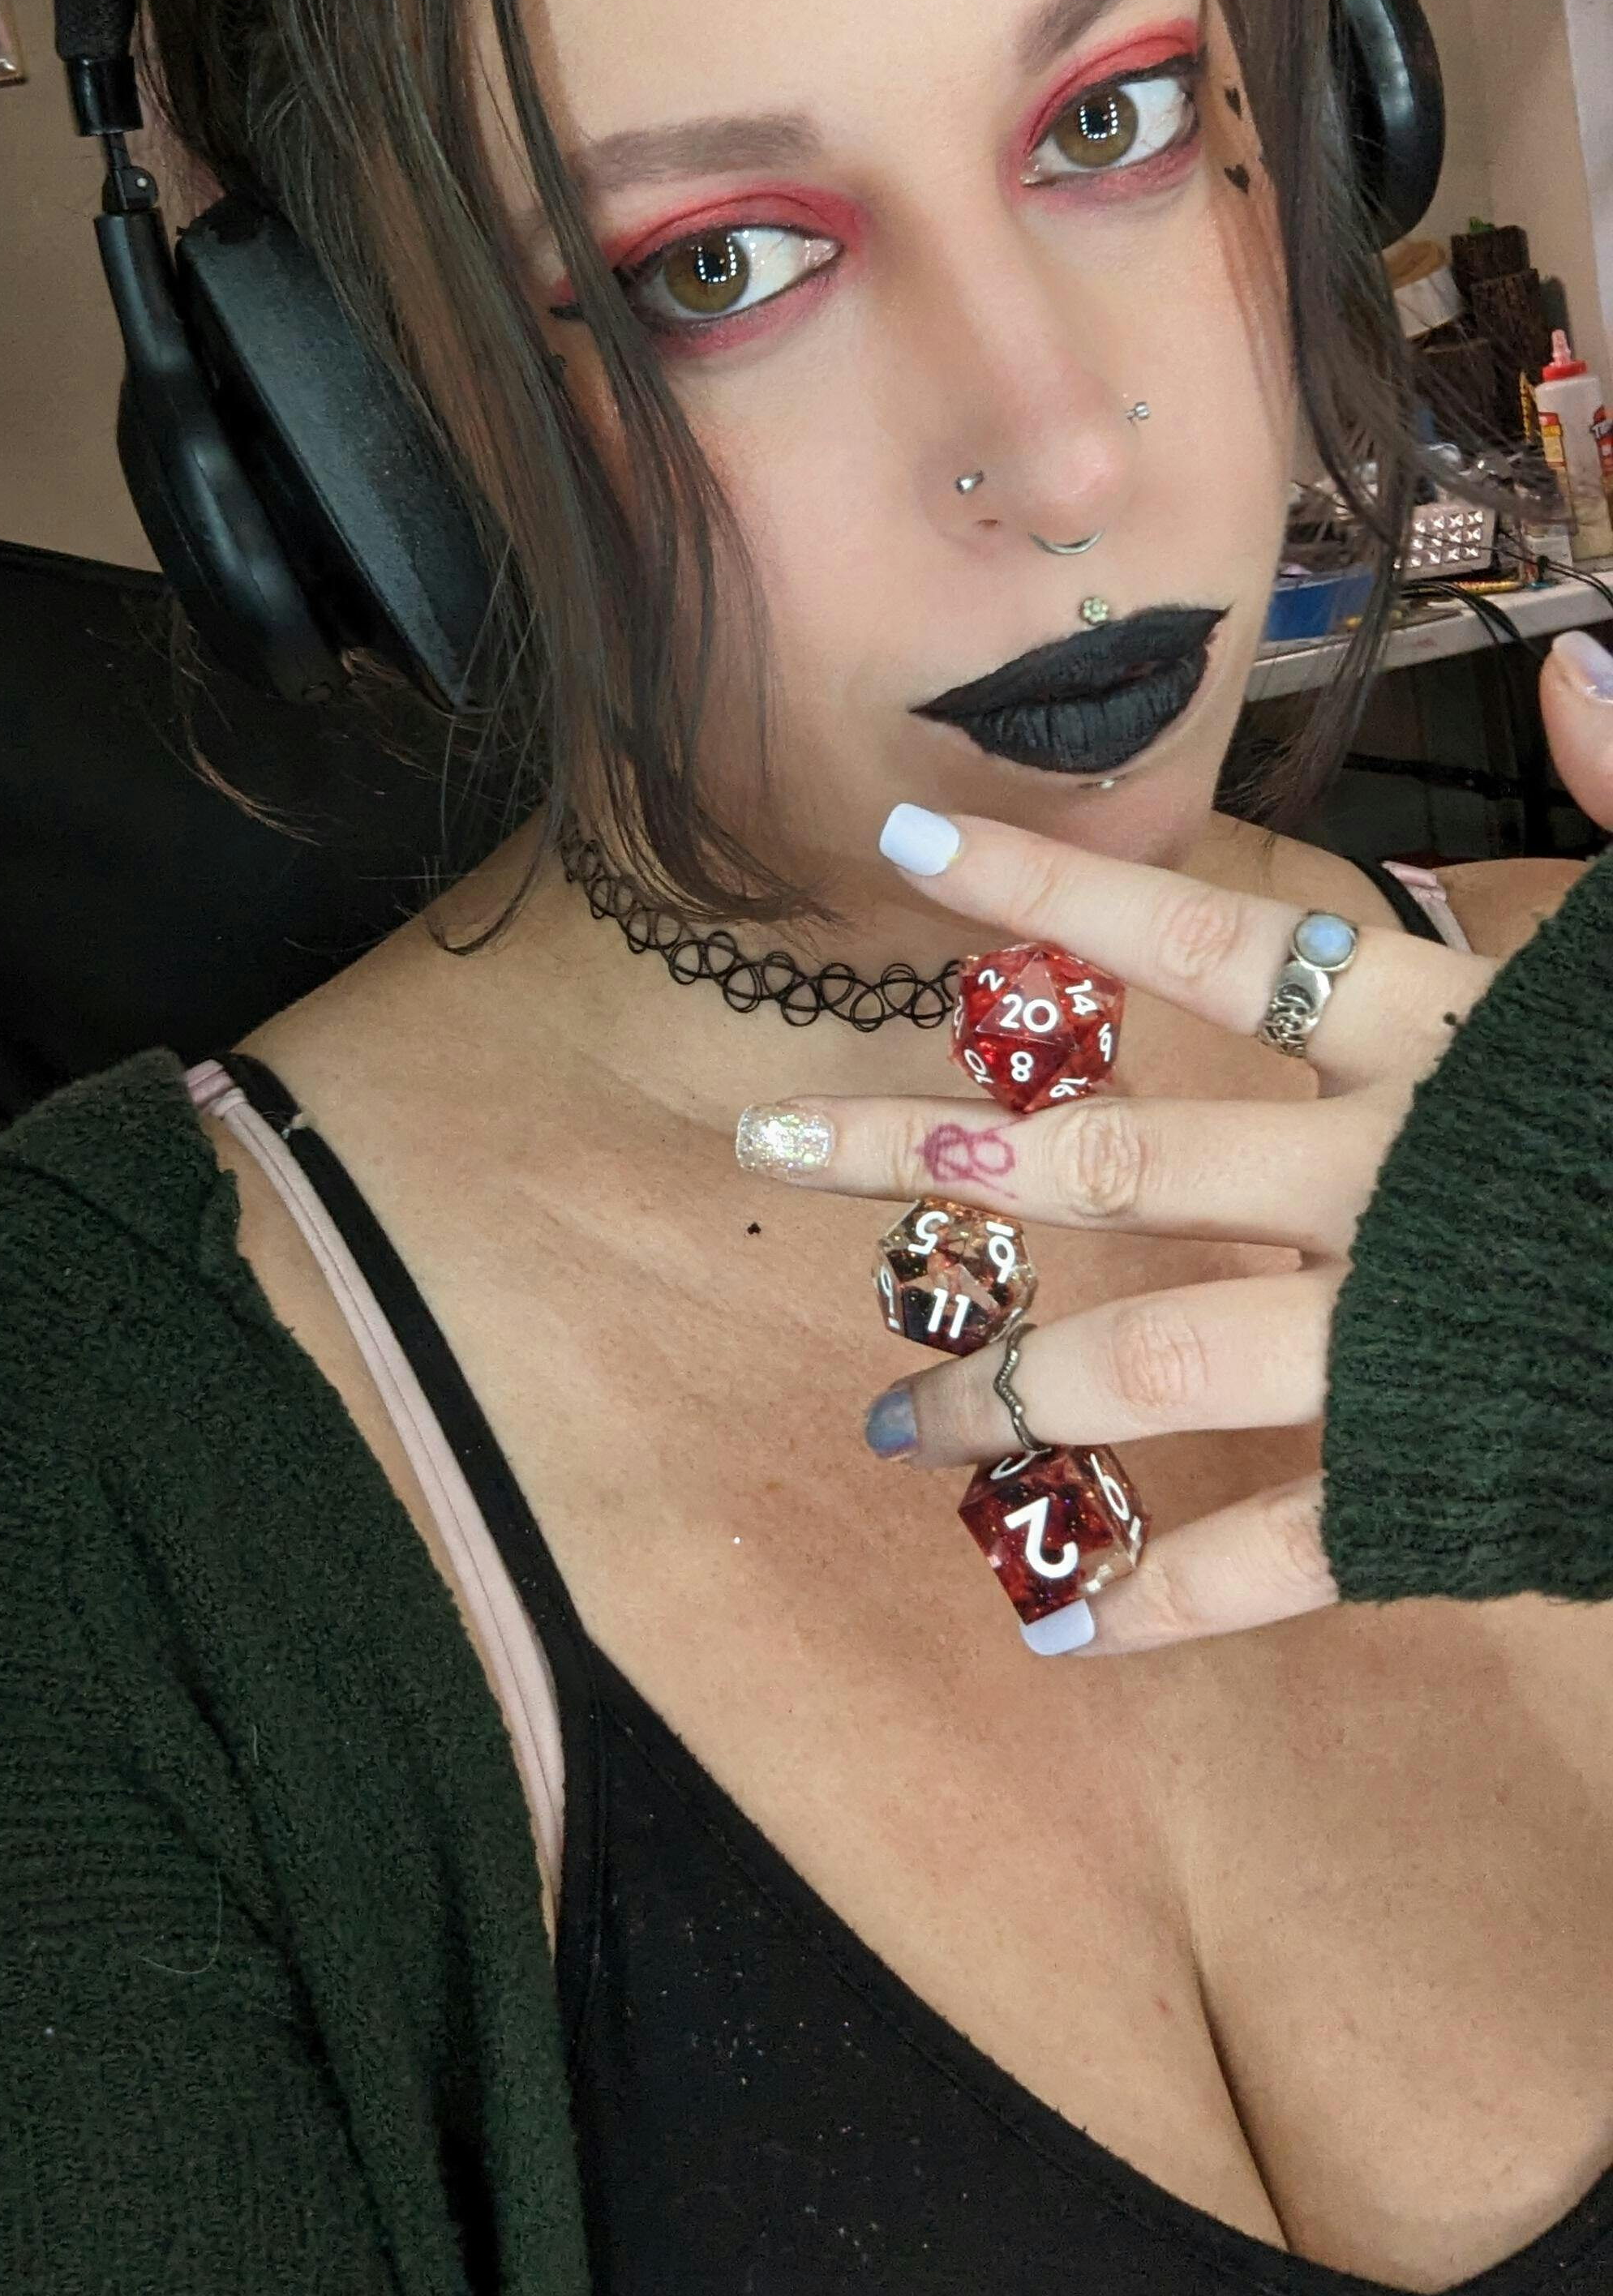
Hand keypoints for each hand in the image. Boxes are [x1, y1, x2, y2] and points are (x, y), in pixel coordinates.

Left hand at [738, 625, 1612, 1655]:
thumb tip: (1588, 664)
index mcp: (1448, 1048)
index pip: (1216, 939)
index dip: (1052, 890)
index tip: (899, 839)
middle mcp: (1384, 1188)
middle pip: (1109, 1164)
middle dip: (926, 1162)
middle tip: (766, 1148)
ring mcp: (1401, 1347)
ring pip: (1150, 1367)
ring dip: (1003, 1390)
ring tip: (883, 1412)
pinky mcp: (1445, 1488)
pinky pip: (1279, 1559)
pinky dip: (1166, 1597)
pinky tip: (1057, 1631)